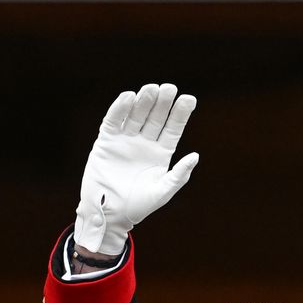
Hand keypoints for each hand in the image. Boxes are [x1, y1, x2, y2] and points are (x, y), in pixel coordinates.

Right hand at [74, 83, 198, 254]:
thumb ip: (179, 175)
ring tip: (151, 89)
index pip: (173, 128)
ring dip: (143, 101)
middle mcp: (144, 143)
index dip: (180, 114)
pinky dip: (119, 109)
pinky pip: (113, 122)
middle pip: (155, 117)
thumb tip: (195, 156)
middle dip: (162, 103)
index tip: (189, 99)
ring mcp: (125, 141)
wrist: (110, 215)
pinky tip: (128, 97)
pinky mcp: (106, 142)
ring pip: (136, 115)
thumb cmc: (139, 206)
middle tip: (169, 88)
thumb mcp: (163, 191)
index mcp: (161, 153)